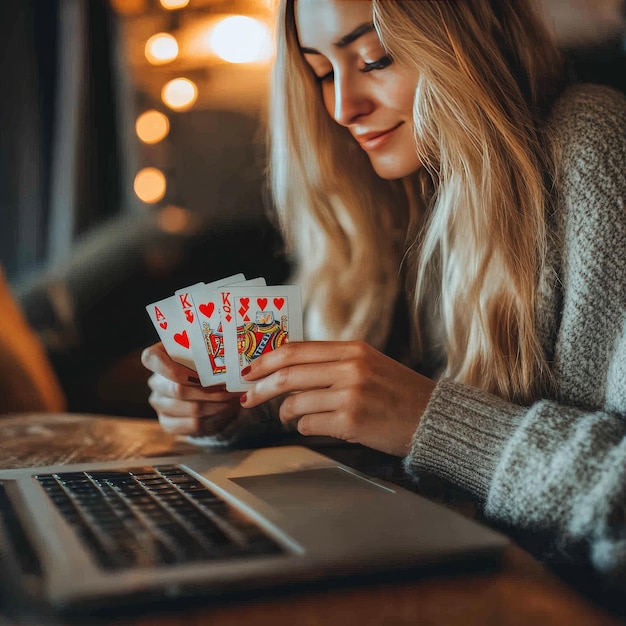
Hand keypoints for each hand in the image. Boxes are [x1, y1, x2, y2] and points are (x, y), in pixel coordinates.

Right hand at [141, 342, 241, 436]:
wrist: (200, 384)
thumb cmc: (202, 361)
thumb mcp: (202, 350)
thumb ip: (208, 351)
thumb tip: (230, 361)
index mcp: (156, 357)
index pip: (151, 359)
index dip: (174, 369)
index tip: (200, 374)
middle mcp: (155, 382)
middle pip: (178, 390)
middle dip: (209, 391)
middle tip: (230, 390)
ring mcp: (160, 405)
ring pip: (192, 410)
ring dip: (218, 406)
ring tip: (233, 399)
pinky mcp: (169, 423)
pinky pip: (195, 425)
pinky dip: (215, 418)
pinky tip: (226, 410)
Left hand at [240, 341, 434, 456]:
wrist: (431, 418)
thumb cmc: (397, 393)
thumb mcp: (368, 364)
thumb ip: (333, 363)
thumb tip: (288, 369)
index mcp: (352, 350)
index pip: (296, 350)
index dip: (266, 359)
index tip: (249, 370)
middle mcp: (350, 368)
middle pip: (288, 374)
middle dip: (259, 387)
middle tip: (246, 398)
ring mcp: (350, 394)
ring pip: (294, 402)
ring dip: (283, 413)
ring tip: (286, 417)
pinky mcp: (351, 421)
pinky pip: (309, 424)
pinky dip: (302, 427)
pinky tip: (310, 427)